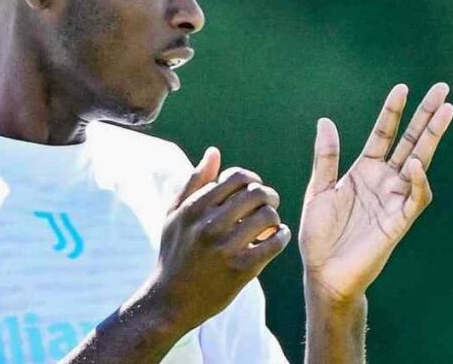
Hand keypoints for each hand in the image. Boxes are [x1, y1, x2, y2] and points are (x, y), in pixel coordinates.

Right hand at [149, 147, 292, 331]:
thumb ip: (195, 181)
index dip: (251, 179)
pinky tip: (278, 237)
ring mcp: (226, 248)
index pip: (237, 177)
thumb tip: (214, 152)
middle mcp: (209, 224)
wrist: (170, 300)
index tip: (252, 189)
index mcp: (195, 207)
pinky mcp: (241, 270)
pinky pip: (274, 244)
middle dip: (268, 196)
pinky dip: (282, 236)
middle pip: (256, 193)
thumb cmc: (174, 251)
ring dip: (274, 217)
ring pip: (268, 217)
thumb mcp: (176, 214)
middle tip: (269, 204)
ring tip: (271, 223)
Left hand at [298, 83, 452, 303]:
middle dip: (426, 116)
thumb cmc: (320, 235)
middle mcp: (383, 181)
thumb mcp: (319, 189)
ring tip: (445, 111)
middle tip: (443, 89)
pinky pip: (415, 197)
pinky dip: (417, 180)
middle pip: (411, 141)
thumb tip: (325, 121)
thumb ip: (326, 157)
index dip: (393, 112)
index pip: (384, 134)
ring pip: (420, 162)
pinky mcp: (399, 221)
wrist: (323, 273)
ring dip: (432, 138)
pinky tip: (413, 162)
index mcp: (364, 171)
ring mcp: (394, 199)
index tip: (402, 88)